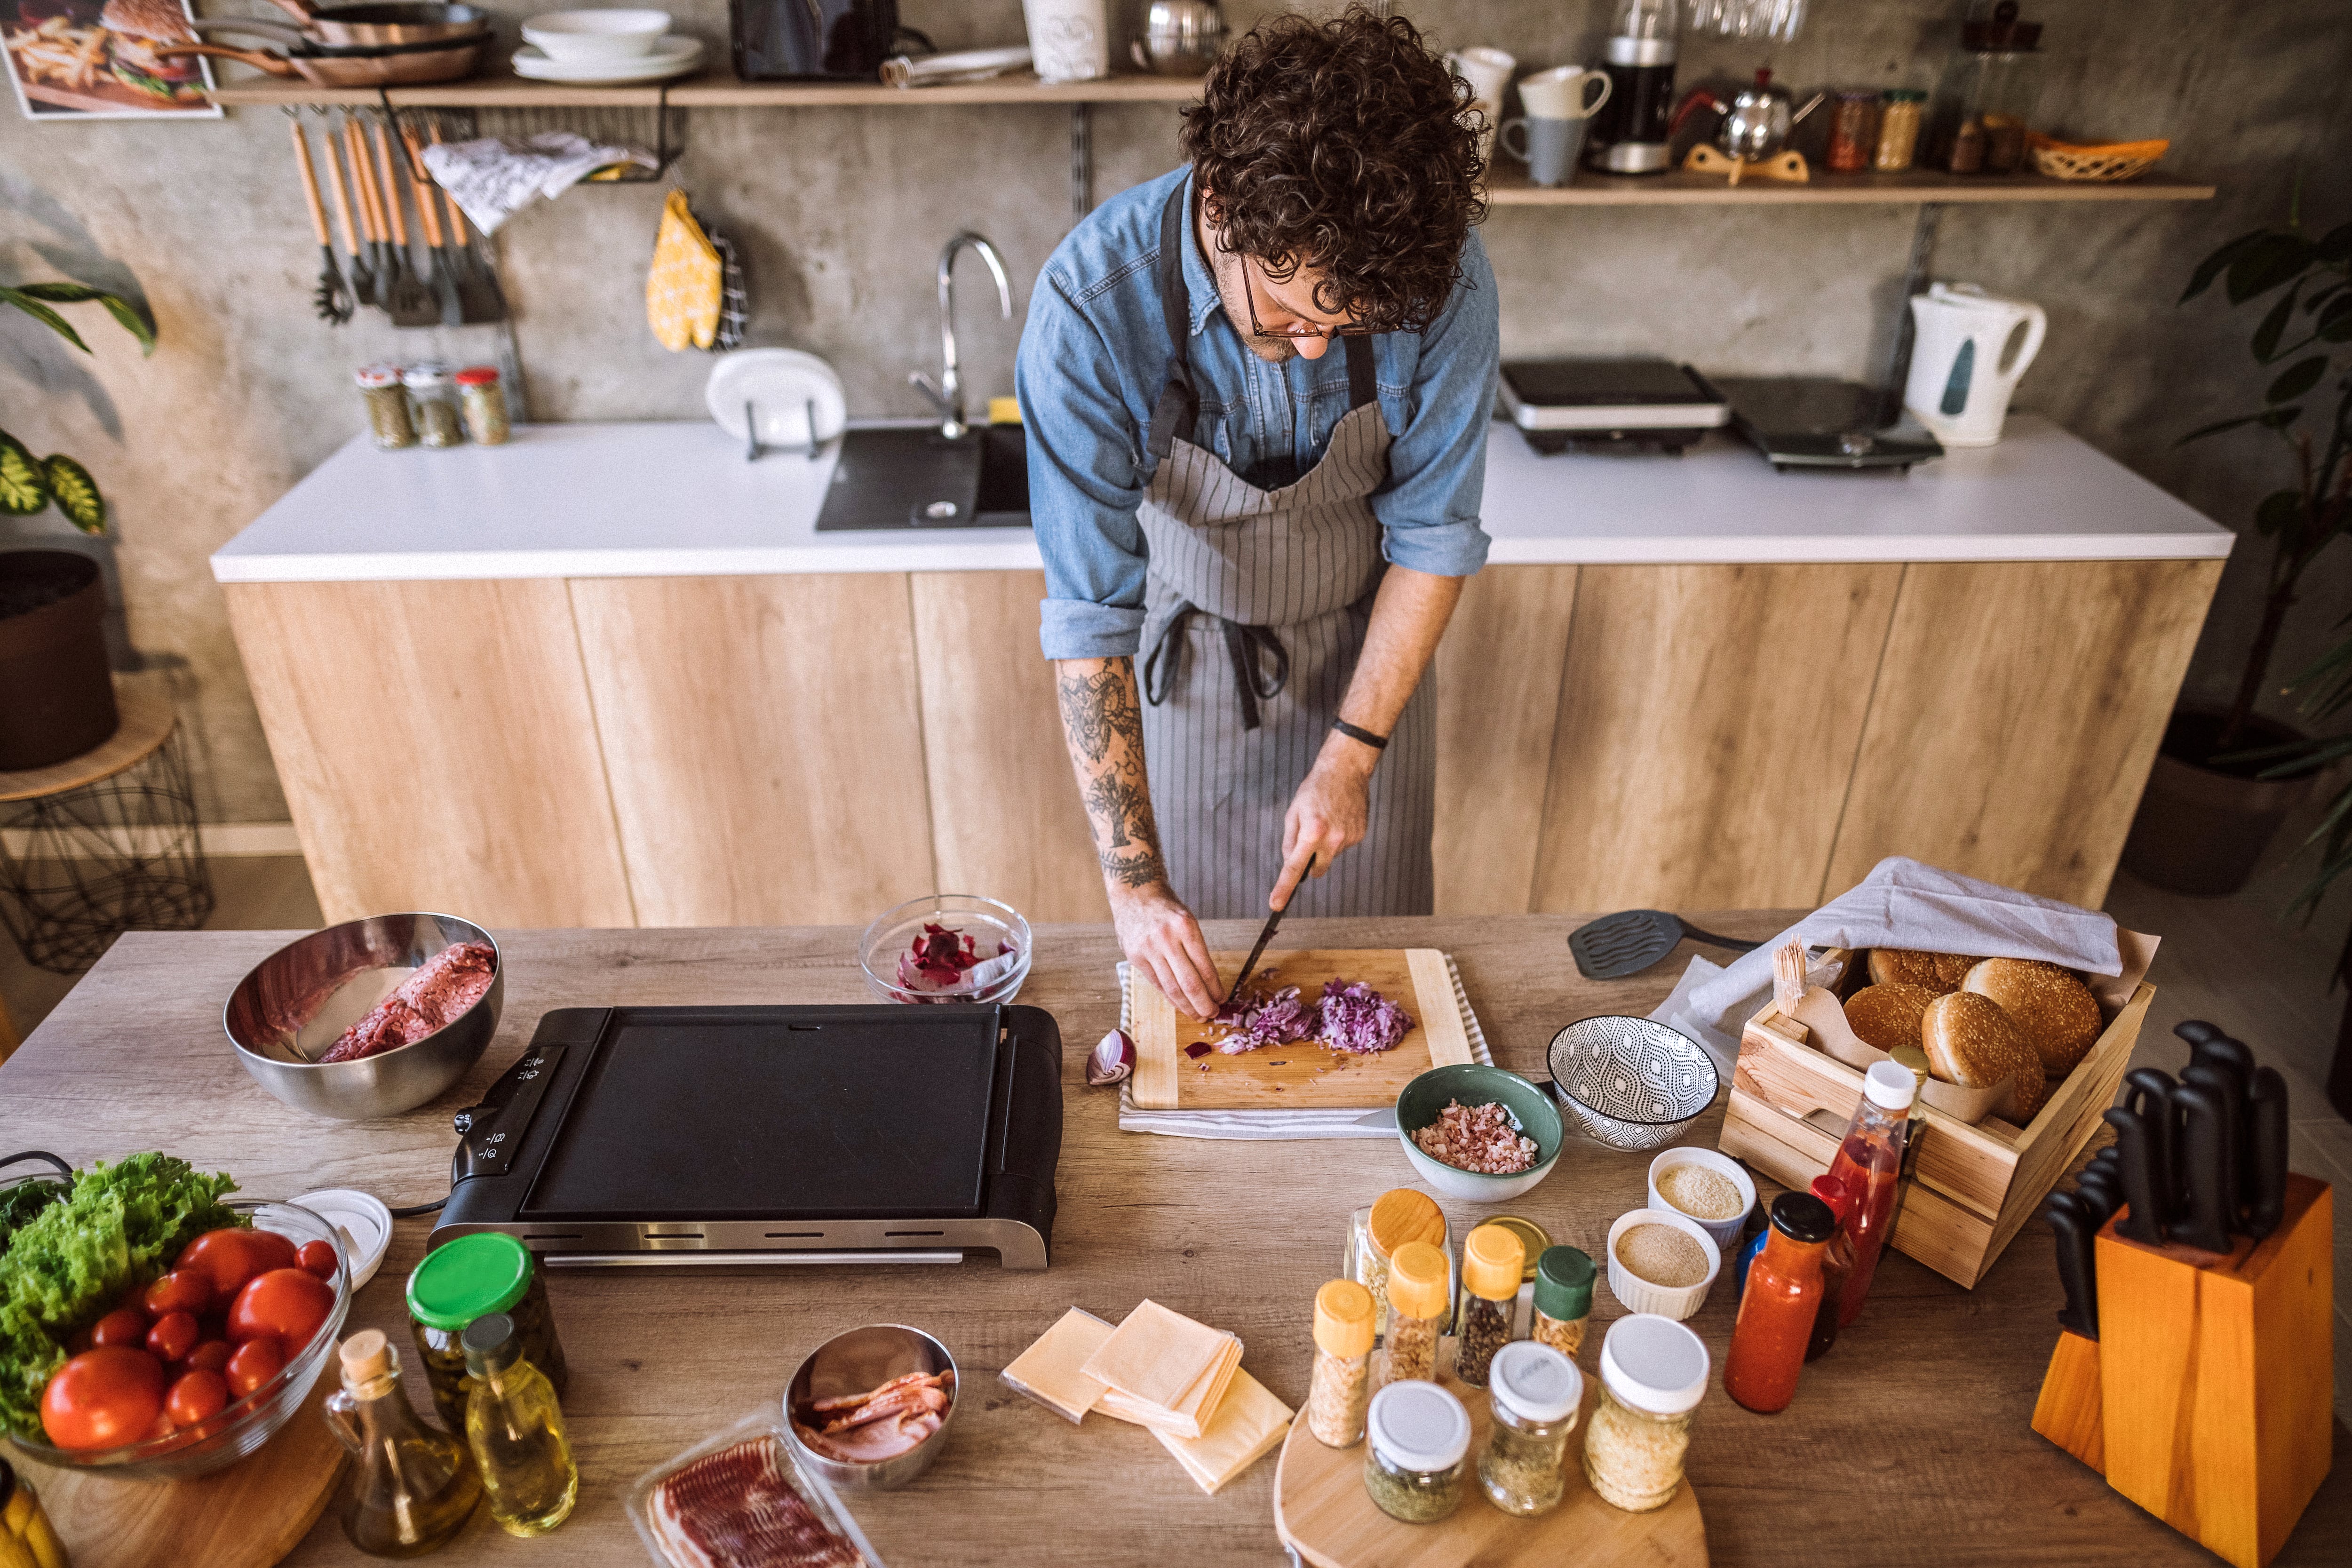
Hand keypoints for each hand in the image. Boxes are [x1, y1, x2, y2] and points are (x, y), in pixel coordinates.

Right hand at [1112, 881, 1222, 1020]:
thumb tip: (1209, 984)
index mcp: (1185, 927)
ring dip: (1187, 1006)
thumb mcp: (1187, 920)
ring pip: (1171, 988)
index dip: (1215, 989)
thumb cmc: (1166, 909)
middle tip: (1213, 1014)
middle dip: (1203, 1003)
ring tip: (1198, 1015)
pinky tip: (1180, 1004)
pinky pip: (1156, 983)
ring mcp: (1148, 949)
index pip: (1205, 967)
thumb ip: (1195, 949)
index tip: (1222, 999)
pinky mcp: (1134, 957)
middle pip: (1189, 983)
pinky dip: (1170, 997)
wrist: (1134, 892)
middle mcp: (1166, 939)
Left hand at [1272, 740, 1373, 909]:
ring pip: (1330, 857)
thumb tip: (1289, 864)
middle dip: (1310, 862)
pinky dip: (1338, 838)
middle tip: (1310, 838)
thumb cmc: (1315, 789)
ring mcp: (1348, 839)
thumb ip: (1289, 841)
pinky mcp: (1359, 835)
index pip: (1295, 868)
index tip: (1276, 904)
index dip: (1284, 888)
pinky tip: (1339, 819)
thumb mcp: (1293, 812)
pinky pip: (1343, 847)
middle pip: (1317, 870)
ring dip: (1325, 846)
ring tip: (1327, 819)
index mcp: (1312, 832)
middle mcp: (1332, 839)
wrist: (1345, 771)